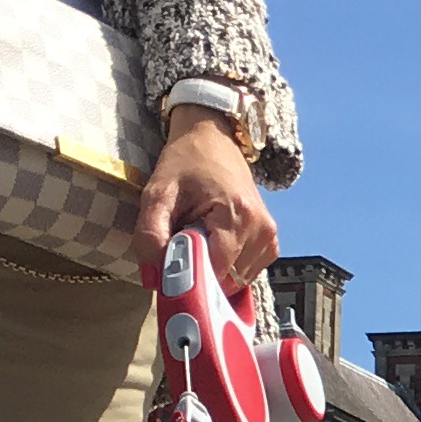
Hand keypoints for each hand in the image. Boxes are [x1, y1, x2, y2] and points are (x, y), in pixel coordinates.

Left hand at [134, 107, 273, 288]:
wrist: (212, 139)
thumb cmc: (185, 163)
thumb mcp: (156, 193)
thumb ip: (150, 236)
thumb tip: (155, 279)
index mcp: (238, 215)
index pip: (214, 271)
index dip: (188, 275)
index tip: (169, 264)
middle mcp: (262, 230)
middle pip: (225, 280)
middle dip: (199, 271)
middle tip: (182, 241)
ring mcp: (270, 239)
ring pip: (235, 281)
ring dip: (212, 269)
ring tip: (198, 237)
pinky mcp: (270, 244)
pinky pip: (244, 274)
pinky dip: (225, 266)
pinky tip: (213, 241)